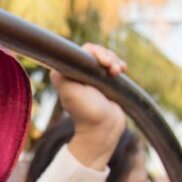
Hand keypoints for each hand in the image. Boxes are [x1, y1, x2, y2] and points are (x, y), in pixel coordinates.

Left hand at [51, 44, 126, 167]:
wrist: (103, 129)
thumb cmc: (86, 113)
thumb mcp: (70, 93)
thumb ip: (61, 75)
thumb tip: (60, 57)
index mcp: (67, 74)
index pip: (82, 51)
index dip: (96, 52)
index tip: (104, 63)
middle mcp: (78, 73)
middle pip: (95, 52)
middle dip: (108, 56)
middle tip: (114, 69)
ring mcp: (92, 77)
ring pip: (105, 57)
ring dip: (114, 61)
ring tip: (118, 71)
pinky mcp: (104, 82)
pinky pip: (112, 66)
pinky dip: (118, 65)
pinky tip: (122, 70)